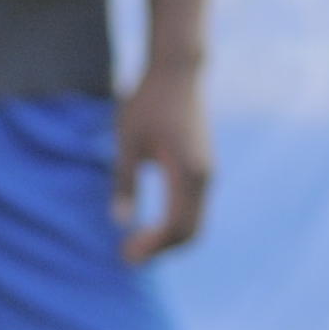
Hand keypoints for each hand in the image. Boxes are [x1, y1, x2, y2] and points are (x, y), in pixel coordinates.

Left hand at [114, 60, 214, 262]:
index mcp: (187, 173)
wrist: (179, 72)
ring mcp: (208, 174)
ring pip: (196, 222)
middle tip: (128, 257)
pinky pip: (196, 209)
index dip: (152, 247)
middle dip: (161, 250)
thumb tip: (120, 222)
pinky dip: (177, 225)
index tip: (125, 255)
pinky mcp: (204, 169)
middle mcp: (204, 178)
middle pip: (191, 231)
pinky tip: (153, 225)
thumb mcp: (128, 141)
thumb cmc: (148, 102)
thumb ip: (124, 182)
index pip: (175, 226)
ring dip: (169, 239)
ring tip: (137, 244)